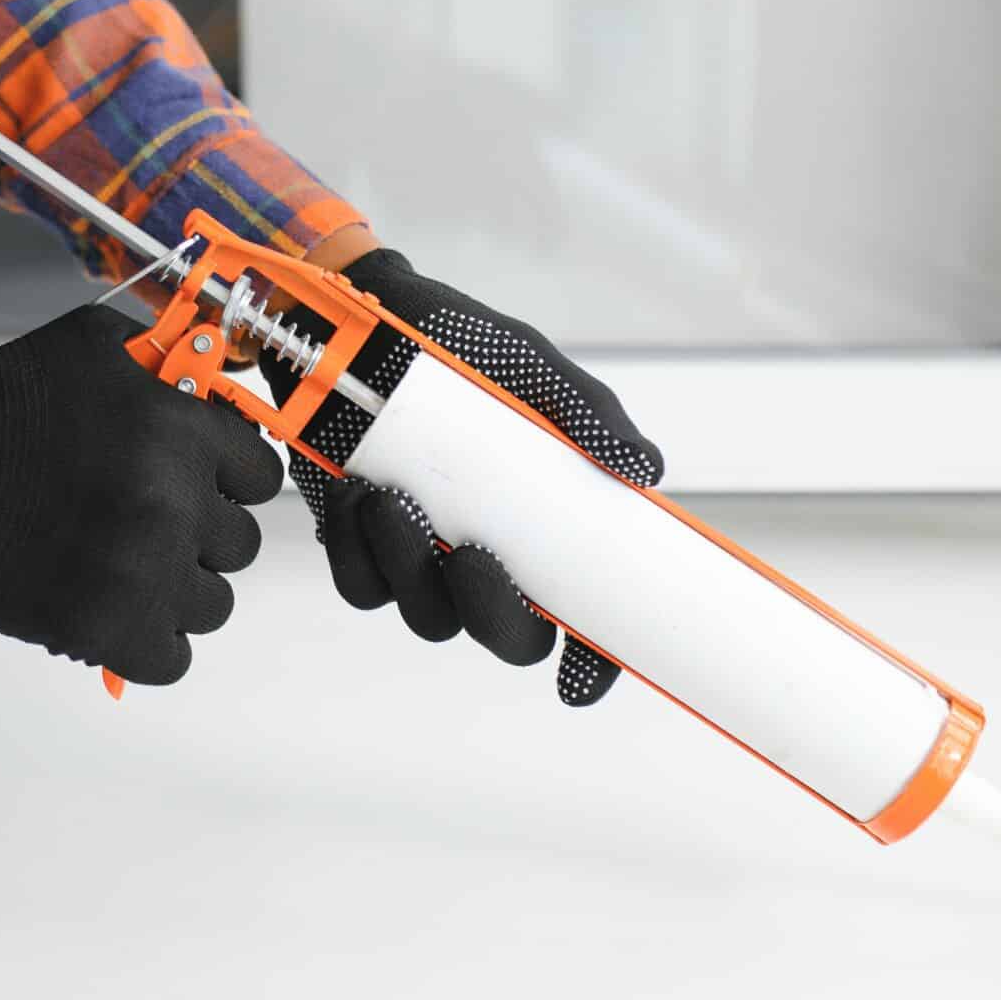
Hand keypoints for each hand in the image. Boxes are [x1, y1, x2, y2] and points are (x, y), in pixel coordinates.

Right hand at [0, 305, 282, 683]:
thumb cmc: (4, 405)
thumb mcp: (93, 344)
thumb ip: (171, 355)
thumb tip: (226, 373)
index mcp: (180, 433)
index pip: (262, 475)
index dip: (230, 477)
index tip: (200, 480)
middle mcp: (172, 505)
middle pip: (240, 543)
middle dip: (202, 531)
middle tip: (151, 520)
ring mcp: (141, 574)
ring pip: (212, 603)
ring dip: (179, 587)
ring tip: (130, 565)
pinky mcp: (103, 631)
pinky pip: (172, 658)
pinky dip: (152, 641)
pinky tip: (121, 610)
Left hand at [265, 248, 662, 704]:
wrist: (363, 320)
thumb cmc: (461, 348)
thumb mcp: (533, 368)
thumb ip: (589, 416)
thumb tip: (642, 470)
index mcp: (551, 529)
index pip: (589, 618)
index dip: (593, 662)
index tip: (580, 678)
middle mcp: (494, 558)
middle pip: (508, 637)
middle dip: (493, 614)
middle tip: (475, 556)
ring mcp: (425, 559)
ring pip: (428, 615)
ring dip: (412, 568)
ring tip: (394, 499)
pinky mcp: (360, 546)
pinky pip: (362, 583)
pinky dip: (358, 550)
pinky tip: (360, 494)